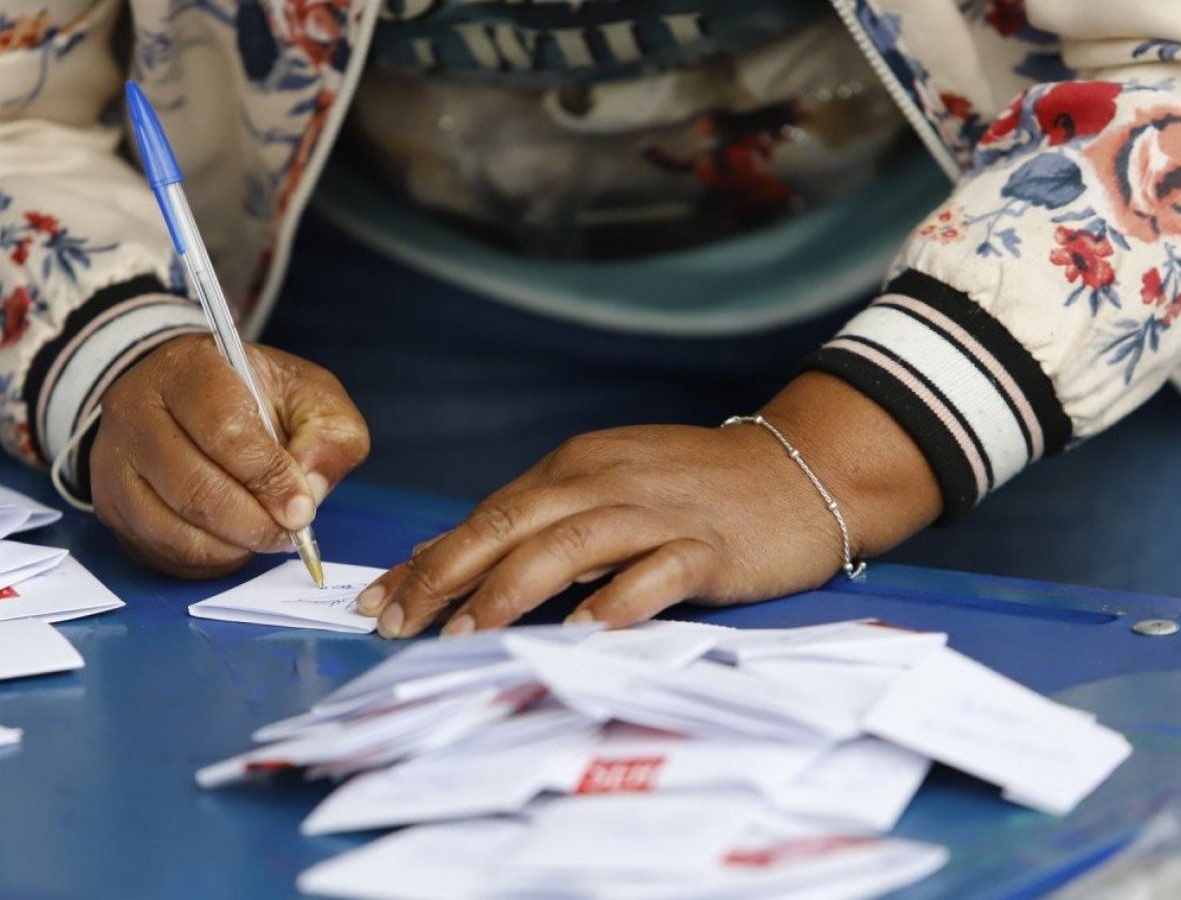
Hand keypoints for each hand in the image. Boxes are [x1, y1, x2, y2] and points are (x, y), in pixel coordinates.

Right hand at [90, 333, 368, 577]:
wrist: (187, 398)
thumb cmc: (253, 397)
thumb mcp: (307, 395)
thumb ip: (328, 434)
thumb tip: (309, 490)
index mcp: (186, 368)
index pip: (223, 428)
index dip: (267, 476)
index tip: (302, 508)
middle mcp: (134, 412)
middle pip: (192, 486)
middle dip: (252, 521)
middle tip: (289, 533)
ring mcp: (113, 462)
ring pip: (171, 527)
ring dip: (230, 545)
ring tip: (265, 536)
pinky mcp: (110, 506)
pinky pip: (159, 550)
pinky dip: (206, 559)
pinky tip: (233, 542)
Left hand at [355, 373, 940, 637]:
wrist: (803, 469)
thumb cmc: (696, 489)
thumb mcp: (607, 490)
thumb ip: (538, 523)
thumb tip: (451, 561)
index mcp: (575, 466)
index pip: (488, 515)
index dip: (430, 559)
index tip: (378, 602)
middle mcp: (607, 481)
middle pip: (512, 524)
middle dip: (447, 574)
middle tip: (399, 624)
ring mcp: (658, 512)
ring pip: (570, 545)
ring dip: (511, 590)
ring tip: (465, 634)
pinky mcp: (709, 545)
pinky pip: (658, 572)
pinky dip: (618, 600)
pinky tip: (584, 632)